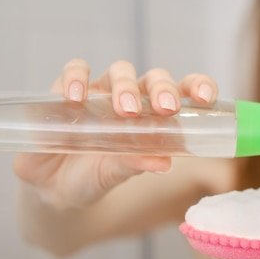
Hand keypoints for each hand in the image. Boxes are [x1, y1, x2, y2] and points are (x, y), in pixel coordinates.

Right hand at [13, 58, 218, 209]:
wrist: (54, 188)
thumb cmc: (95, 176)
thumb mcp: (117, 174)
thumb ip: (137, 164)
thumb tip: (164, 163)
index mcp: (155, 113)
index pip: (184, 90)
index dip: (198, 86)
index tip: (206, 98)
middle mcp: (131, 96)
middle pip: (154, 78)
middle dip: (162, 89)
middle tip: (165, 108)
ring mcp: (100, 91)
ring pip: (119, 71)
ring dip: (125, 85)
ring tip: (124, 110)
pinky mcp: (65, 90)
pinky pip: (74, 71)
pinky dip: (76, 78)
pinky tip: (76, 97)